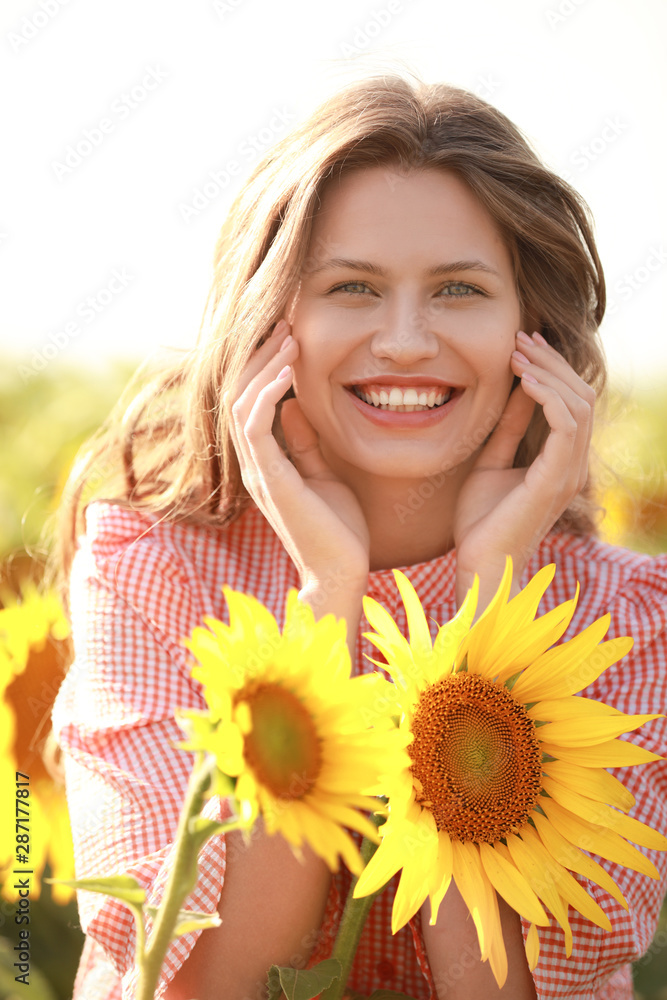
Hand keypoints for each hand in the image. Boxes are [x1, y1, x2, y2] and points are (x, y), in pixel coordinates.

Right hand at [228, 320, 370, 622]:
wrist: (341, 572)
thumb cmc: (338, 528)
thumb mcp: (324, 473)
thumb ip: (306, 441)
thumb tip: (298, 404)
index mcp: (266, 460)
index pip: (252, 401)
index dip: (264, 365)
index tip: (288, 333)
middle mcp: (255, 463)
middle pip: (239, 394)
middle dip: (260, 355)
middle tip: (285, 322)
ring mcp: (258, 471)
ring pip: (241, 403)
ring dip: (263, 366)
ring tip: (288, 336)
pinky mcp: (269, 479)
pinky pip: (254, 425)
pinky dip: (267, 393)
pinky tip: (288, 371)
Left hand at [453, 330, 594, 606]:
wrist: (479, 563)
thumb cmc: (481, 523)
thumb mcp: (491, 463)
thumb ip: (509, 430)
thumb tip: (519, 389)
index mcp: (561, 462)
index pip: (572, 403)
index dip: (551, 369)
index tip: (522, 345)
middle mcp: (572, 465)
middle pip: (581, 396)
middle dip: (552, 362)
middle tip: (521, 338)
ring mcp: (568, 473)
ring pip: (579, 405)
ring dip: (549, 372)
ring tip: (519, 352)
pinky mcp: (555, 480)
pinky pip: (567, 426)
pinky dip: (550, 397)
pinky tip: (526, 381)